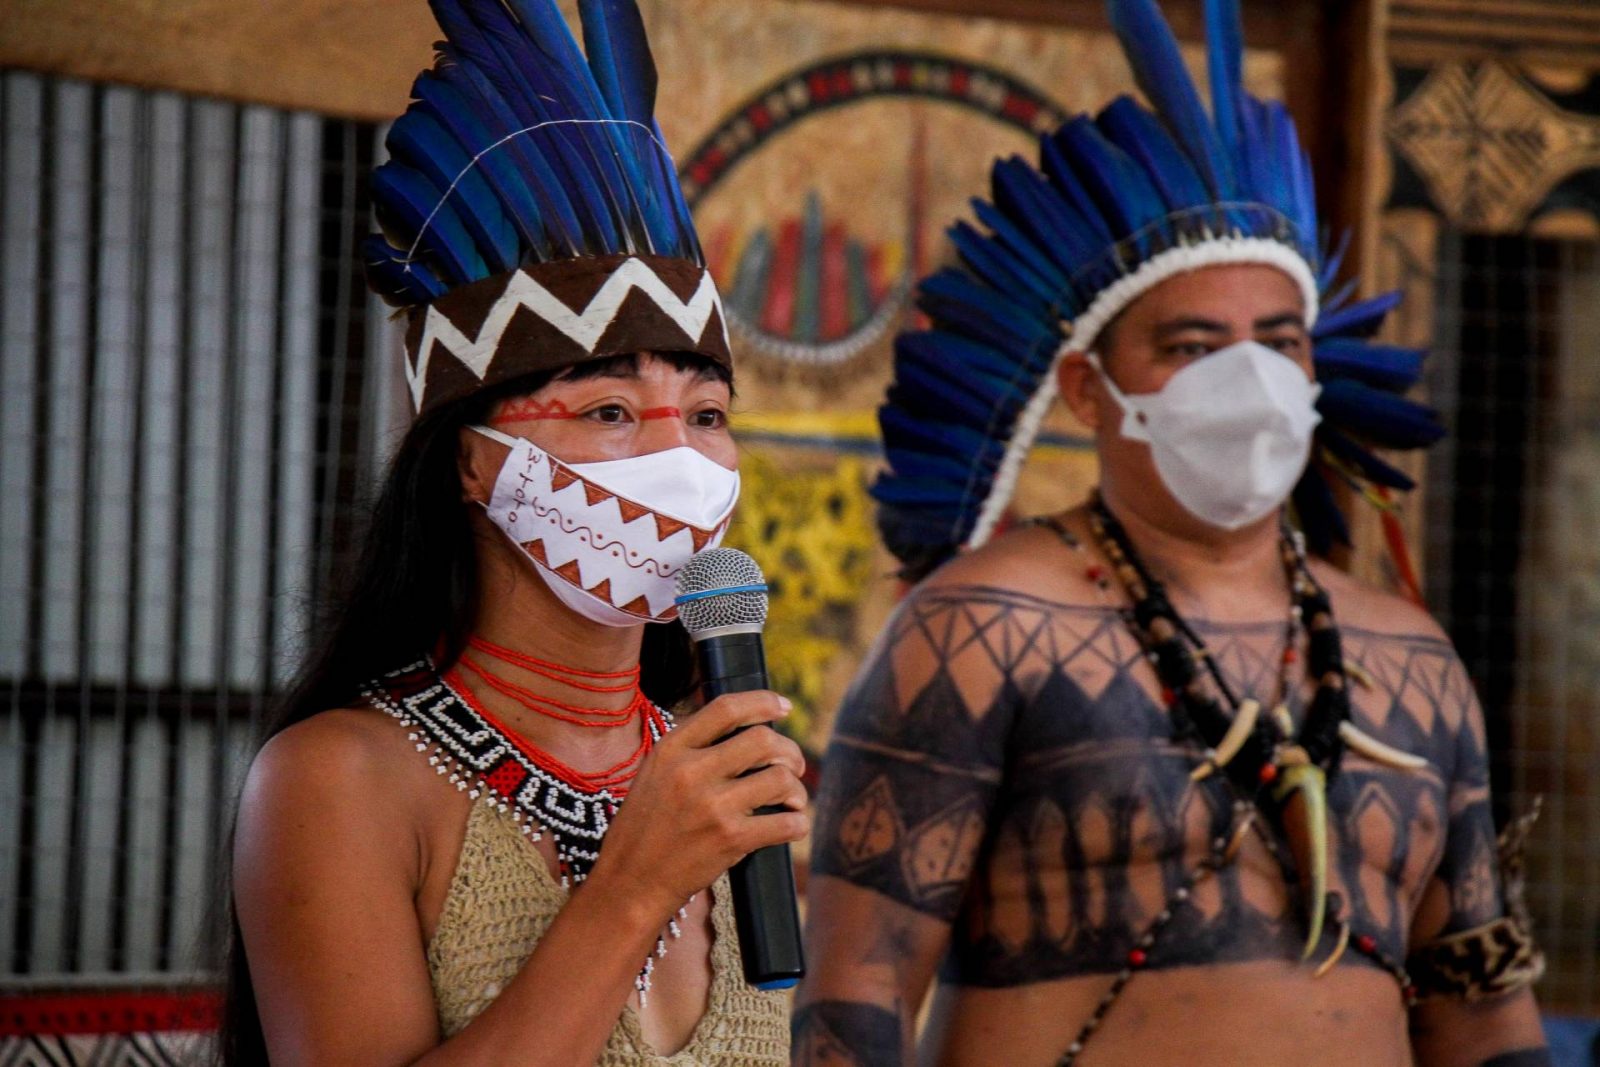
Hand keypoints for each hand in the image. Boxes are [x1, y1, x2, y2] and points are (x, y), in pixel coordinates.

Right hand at [587, 691, 808, 920]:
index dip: (763, 702)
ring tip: (792, 800)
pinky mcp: (730, 839)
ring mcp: (712, 805)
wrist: (629, 883)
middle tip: (794, 766)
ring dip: (796, 789)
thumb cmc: (643, 830)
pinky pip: (785, 823)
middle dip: (790, 751)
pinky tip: (792, 825)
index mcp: (671, 749)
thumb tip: (743, 732)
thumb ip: (691, 750)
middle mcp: (692, 771)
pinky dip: (797, 823)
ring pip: (780, 778)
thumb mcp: (654, 774)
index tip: (783, 708)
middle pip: (763, 739)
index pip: (726, 708)